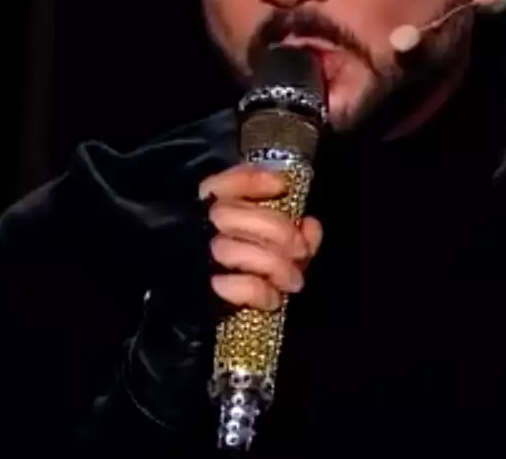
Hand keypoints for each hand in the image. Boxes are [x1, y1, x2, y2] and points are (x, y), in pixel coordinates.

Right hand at [199, 164, 322, 311]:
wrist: (217, 326)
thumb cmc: (255, 275)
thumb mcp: (278, 249)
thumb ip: (295, 232)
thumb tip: (309, 225)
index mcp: (210, 212)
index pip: (220, 184)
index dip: (250, 179)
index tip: (281, 186)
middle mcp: (197, 232)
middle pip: (226, 214)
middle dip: (273, 229)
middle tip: (300, 249)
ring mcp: (196, 263)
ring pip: (229, 249)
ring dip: (272, 265)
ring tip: (294, 281)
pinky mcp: (202, 295)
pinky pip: (229, 286)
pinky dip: (257, 291)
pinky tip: (272, 298)